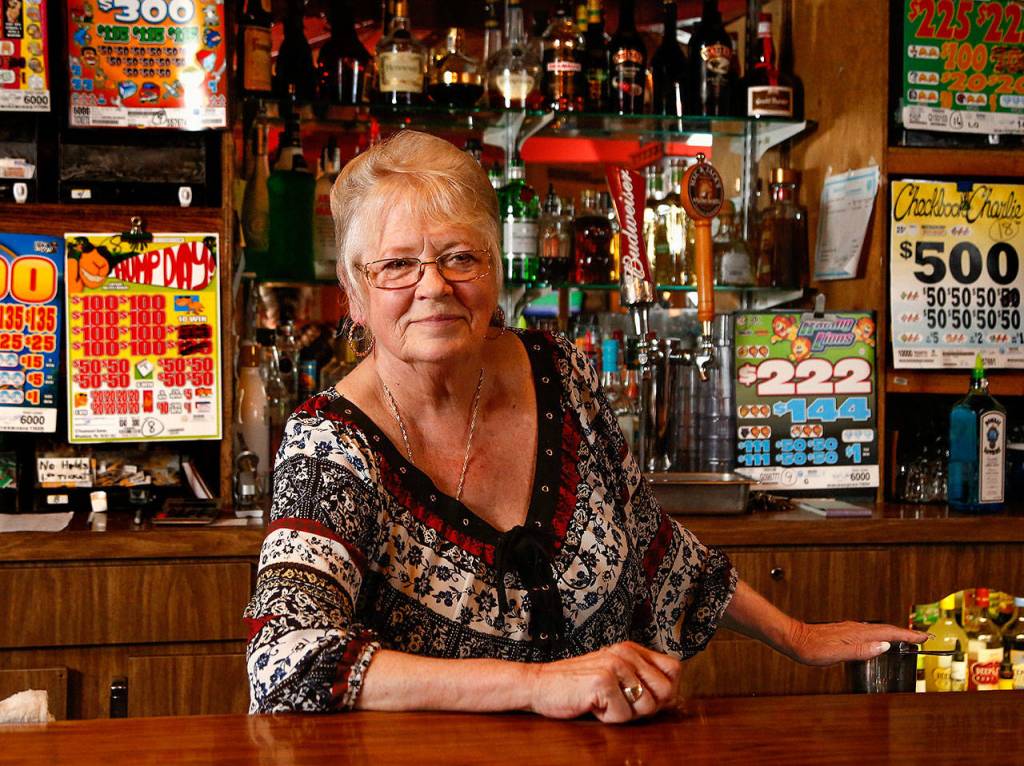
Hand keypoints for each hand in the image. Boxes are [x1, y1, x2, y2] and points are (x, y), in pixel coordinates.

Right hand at [527, 642, 681, 723]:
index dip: (665, 690)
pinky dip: (607, 718)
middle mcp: (626, 653)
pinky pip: (623, 716)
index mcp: (630, 649)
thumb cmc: (575, 685)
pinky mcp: (604, 681)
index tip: (641, 697)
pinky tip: (591, 705)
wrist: (538, 685)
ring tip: (603, 701)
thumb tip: (674, 698)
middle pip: (666, 691)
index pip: (673, 669)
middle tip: (618, 701)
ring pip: (647, 707)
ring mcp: (615, 666)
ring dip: (624, 713)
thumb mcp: (612, 674)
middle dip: (645, 707)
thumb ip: (640, 680)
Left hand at [784, 620, 929, 665]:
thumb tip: (884, 646)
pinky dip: (880, 635)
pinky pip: (869, 633)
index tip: (925, 637)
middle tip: (923, 637)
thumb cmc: (811, 648)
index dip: (908, 635)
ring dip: (895, 634)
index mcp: (857, 633)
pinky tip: (879, 641)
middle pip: (886, 630)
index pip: (888, 633)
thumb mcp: (837, 654)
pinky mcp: (844, 632)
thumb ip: (861, 650)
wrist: (793, 639)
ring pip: (878, 630)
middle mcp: (855, 628)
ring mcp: (850, 630)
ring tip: (908, 639)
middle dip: (906, 633)